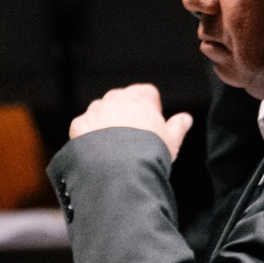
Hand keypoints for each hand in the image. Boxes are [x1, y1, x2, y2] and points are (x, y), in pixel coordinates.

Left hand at [68, 83, 192, 160]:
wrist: (120, 169)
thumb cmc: (150, 153)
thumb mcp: (171, 140)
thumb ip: (178, 126)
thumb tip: (185, 119)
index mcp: (140, 96)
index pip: (146, 93)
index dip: (149, 108)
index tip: (151, 124)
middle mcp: (115, 98)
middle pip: (120, 101)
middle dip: (124, 114)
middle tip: (130, 138)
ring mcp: (95, 110)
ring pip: (99, 111)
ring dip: (104, 122)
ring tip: (111, 147)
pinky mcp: (79, 125)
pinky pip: (82, 126)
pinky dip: (86, 135)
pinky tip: (95, 150)